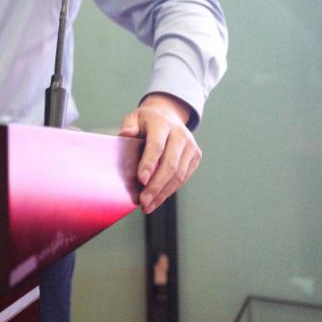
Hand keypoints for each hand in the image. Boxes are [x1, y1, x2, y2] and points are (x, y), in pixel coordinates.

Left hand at [119, 93, 200, 213]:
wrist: (168, 115)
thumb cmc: (147, 121)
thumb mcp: (134, 118)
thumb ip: (128, 126)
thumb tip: (125, 135)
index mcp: (163, 124)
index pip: (157, 146)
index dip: (149, 163)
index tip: (141, 180)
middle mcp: (180, 135)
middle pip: (170, 165)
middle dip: (156, 186)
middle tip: (143, 201)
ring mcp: (191, 146)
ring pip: (179, 175)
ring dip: (163, 193)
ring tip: (148, 205)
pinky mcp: (196, 156)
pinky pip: (183, 178)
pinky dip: (170, 190)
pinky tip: (158, 199)